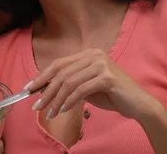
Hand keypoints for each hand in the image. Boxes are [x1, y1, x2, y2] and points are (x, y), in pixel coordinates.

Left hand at [27, 49, 157, 120]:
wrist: (138, 104)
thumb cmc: (112, 95)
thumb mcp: (86, 87)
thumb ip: (69, 84)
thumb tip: (44, 90)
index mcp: (88, 53)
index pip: (58, 64)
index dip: (42, 76)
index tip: (29, 89)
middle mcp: (94, 54)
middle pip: (61, 73)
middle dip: (46, 91)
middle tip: (36, 105)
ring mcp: (101, 64)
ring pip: (69, 82)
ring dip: (56, 100)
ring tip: (50, 113)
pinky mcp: (107, 77)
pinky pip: (81, 90)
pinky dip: (69, 101)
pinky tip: (64, 110)